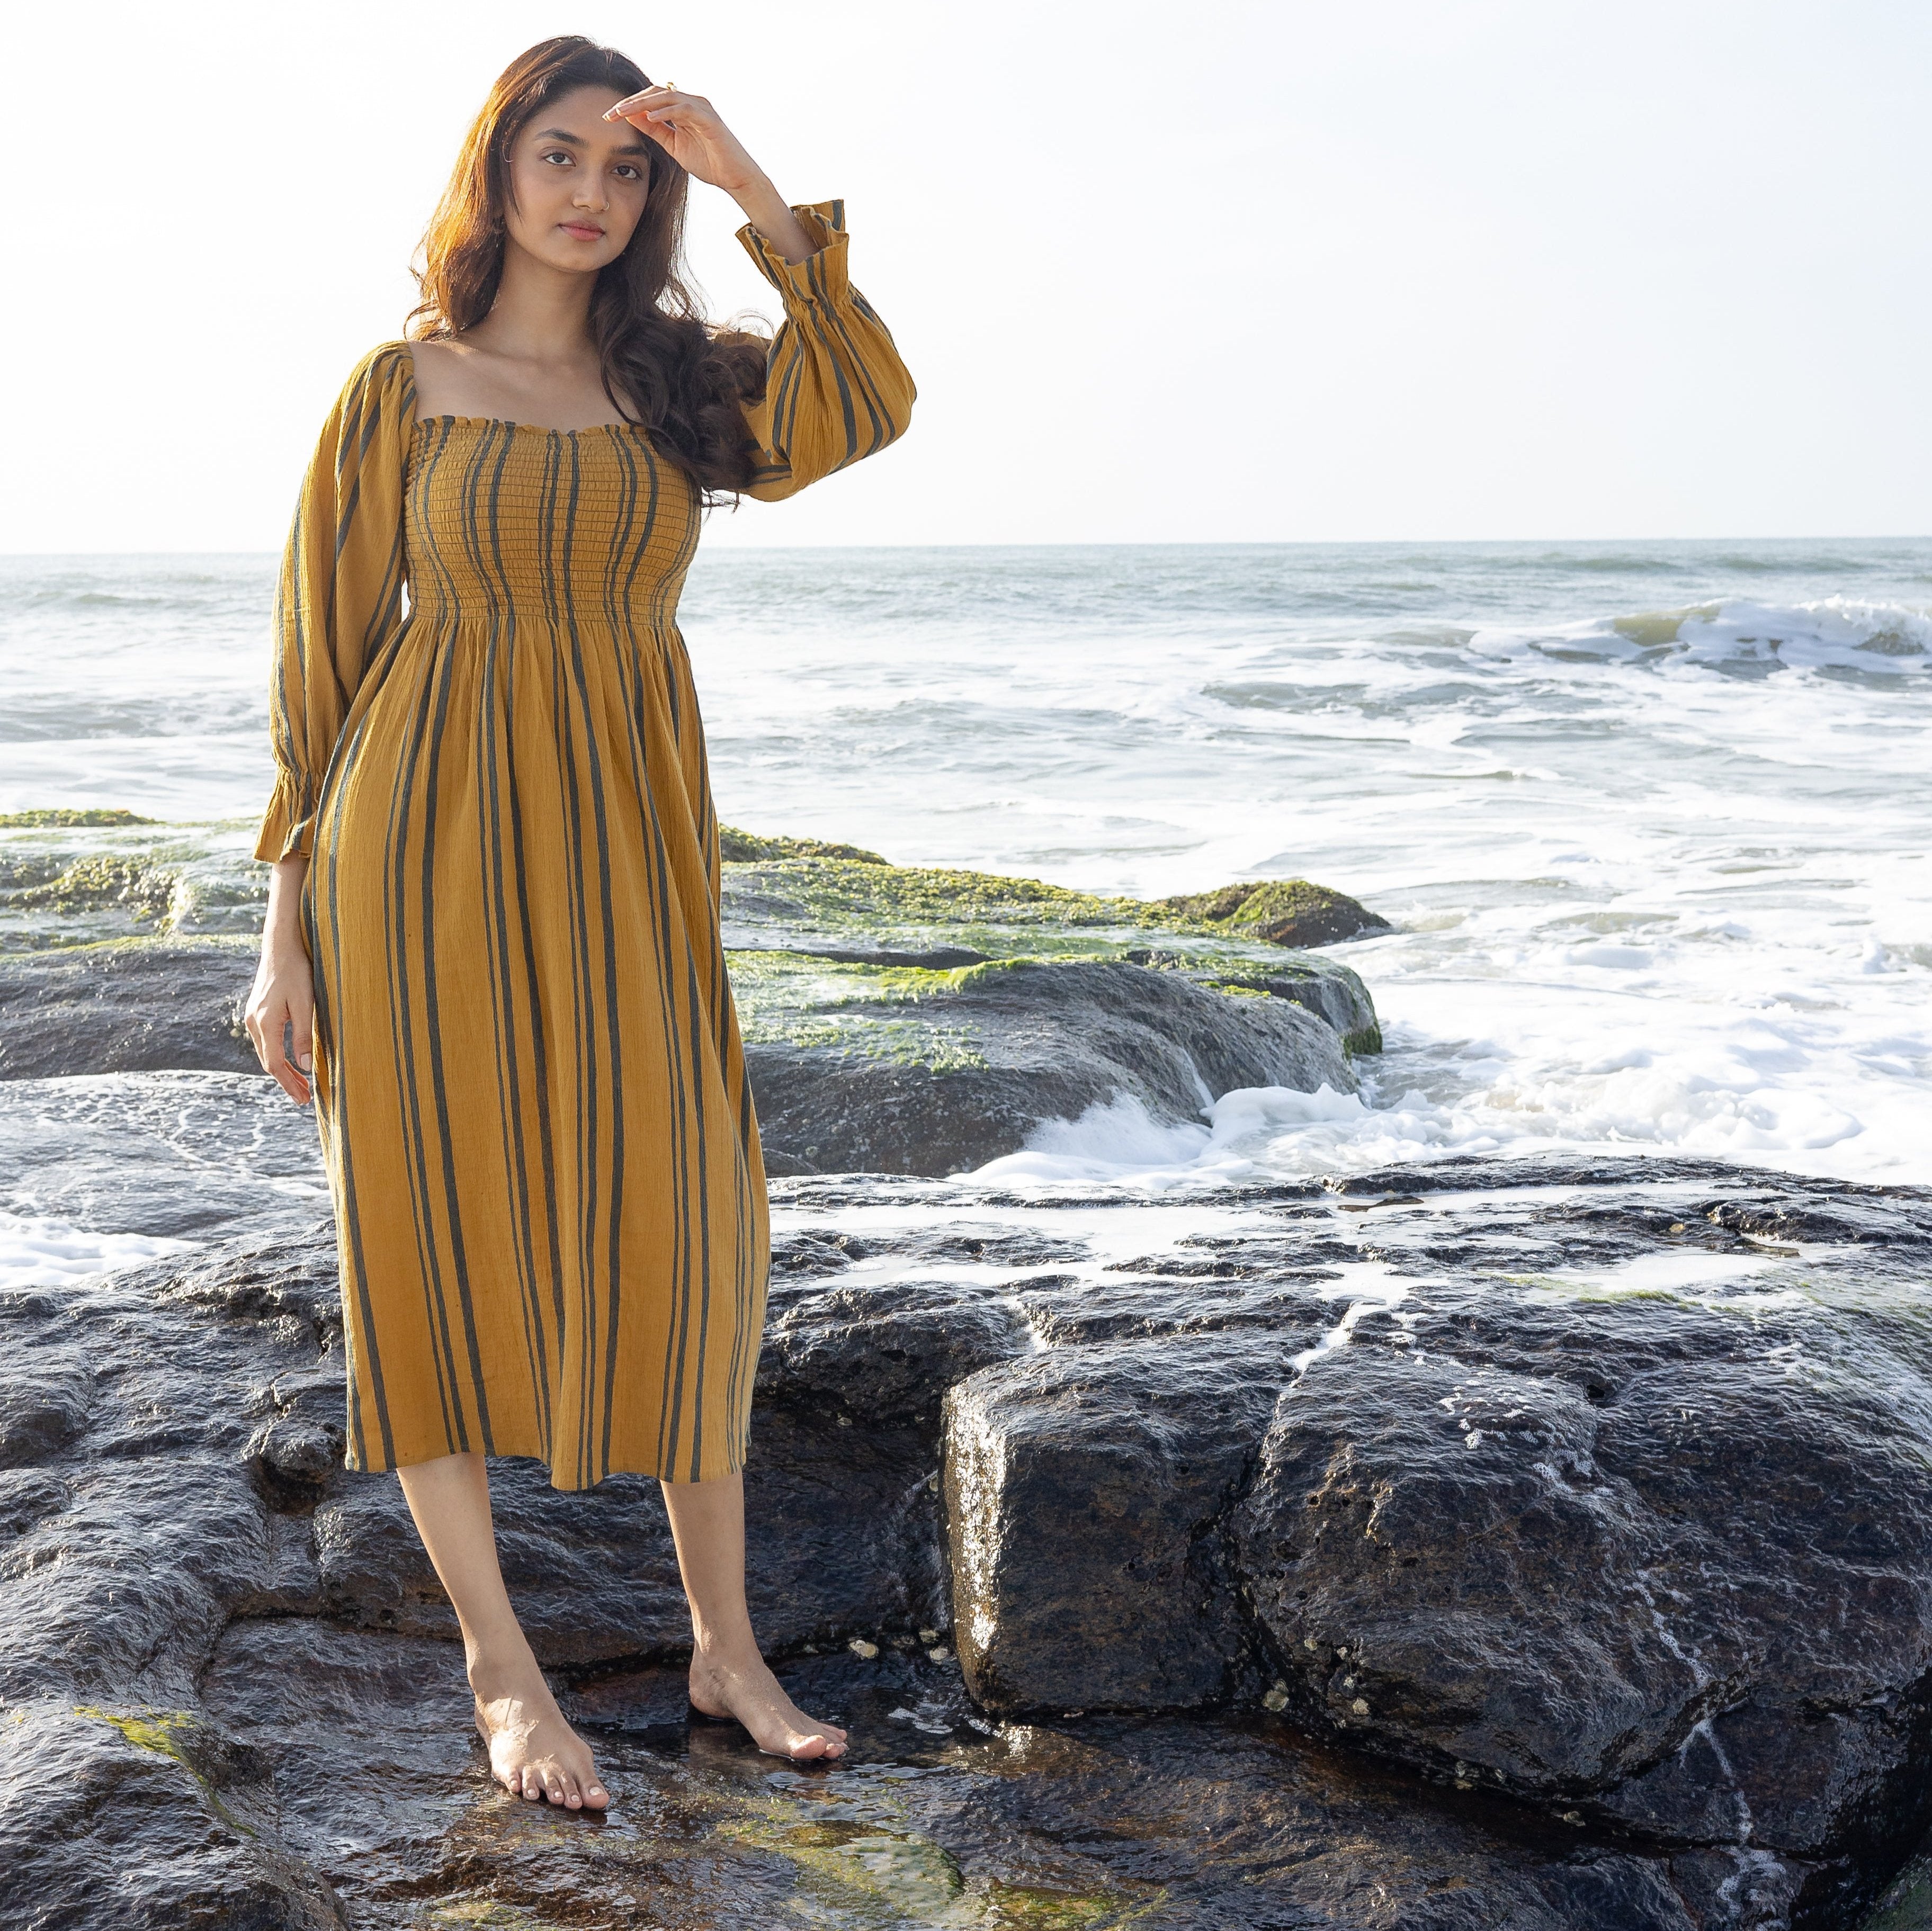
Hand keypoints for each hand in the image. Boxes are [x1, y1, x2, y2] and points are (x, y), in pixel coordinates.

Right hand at [246, 941, 315, 1104]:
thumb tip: (306, 1067)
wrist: (281, 946)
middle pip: (268, 1062)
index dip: (289, 1083)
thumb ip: (304, 1035)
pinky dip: (277, 1055)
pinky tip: (290, 1060)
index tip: (303, 1098)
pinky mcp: (257, 1011)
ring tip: (301, 1083)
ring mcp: (253, 1016)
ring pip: (266, 1052)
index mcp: (266, 1023)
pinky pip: (265, 1041)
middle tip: (304, 1097)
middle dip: (286, 1081)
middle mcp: (254, 1022)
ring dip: (282, 1070)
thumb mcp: (306, 1003)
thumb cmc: (297, 972)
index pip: (275, 1064)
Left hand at [604, 85, 765, 195]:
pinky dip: (665, 110)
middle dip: (630, 102)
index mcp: (682, 108)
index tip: (608, 117)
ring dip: (642, 103)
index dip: (629, 106)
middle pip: (655, 92)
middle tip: (610, 113)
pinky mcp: (708, 119)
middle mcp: (691, 102)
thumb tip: (631, 117)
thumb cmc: (710, 163)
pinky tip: (649, 116)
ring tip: (623, 112)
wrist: (735, 178)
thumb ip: (655, 130)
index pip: (651, 98)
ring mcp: (701, 108)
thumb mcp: (674, 146)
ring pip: (666, 96)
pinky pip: (683, 109)